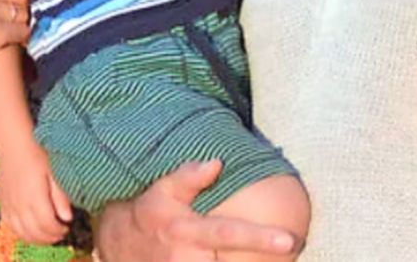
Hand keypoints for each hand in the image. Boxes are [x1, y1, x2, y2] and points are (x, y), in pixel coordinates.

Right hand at [0, 142, 72, 243]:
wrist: (14, 145)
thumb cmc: (39, 154)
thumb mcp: (55, 171)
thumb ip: (60, 196)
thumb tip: (67, 217)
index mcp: (34, 196)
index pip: (46, 224)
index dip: (58, 230)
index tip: (67, 227)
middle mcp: (19, 204)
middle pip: (34, 231)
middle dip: (49, 237)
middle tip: (61, 233)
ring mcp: (9, 205)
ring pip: (21, 231)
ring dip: (35, 238)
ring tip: (48, 235)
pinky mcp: (2, 203)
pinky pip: (9, 225)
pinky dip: (21, 232)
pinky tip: (30, 230)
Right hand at [96, 160, 297, 261]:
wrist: (118, 245)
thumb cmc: (148, 212)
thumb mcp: (161, 190)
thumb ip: (187, 177)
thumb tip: (216, 163)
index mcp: (187, 231)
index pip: (228, 233)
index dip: (260, 238)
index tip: (290, 240)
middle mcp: (187, 259)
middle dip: (261, 261)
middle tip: (297, 251)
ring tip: (284, 260)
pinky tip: (249, 261)